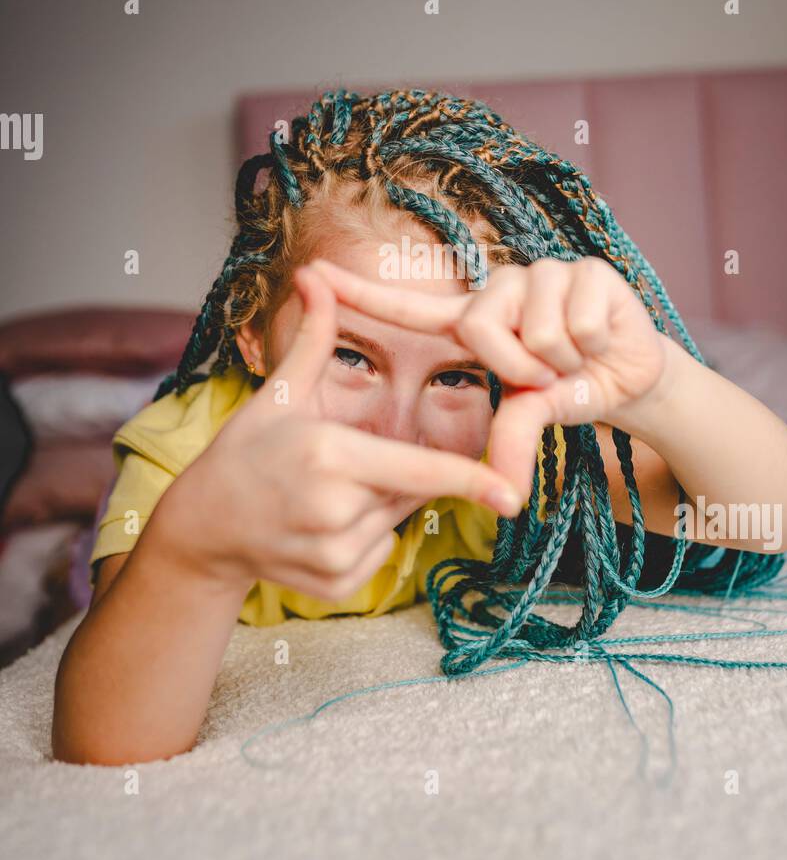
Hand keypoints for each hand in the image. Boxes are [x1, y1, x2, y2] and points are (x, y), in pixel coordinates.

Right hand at [160, 264, 524, 602]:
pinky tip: (322, 523)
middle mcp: (336, 512)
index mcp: (329, 457)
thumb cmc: (244, 452)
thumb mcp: (278, 393)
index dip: (470, 480)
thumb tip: (314, 273)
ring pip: (396, 522)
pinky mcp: (337, 586)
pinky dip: (365, 535)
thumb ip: (314, 336)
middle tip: (349, 461)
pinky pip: (381, 553)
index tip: (512, 494)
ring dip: (381, 504)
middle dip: (398, 471)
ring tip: (326, 492)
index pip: (419, 471)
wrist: (202, 528)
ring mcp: (336, 557)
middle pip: (410, 491)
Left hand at [309, 255, 669, 504]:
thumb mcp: (534, 415)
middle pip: (482, 329)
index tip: (306, 274)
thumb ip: (512, 440)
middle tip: (549, 374)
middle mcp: (502, 288)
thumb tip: (508, 496)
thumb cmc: (571, 389)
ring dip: (564, 359)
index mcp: (475, 320)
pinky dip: (594, 345)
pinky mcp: (588, 271)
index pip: (407, 306)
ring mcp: (545, 273)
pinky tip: (600, 339)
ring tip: (577, 356)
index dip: (358, 294)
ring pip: (535, 330)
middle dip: (521, 367)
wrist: (635, 374)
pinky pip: (580, 322)